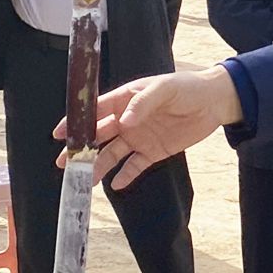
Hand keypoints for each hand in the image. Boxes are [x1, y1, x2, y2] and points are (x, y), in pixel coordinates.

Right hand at [55, 66, 243, 187]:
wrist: (214, 102)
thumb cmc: (187, 88)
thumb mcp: (165, 89)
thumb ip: (143, 102)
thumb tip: (124, 120)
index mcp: (126, 99)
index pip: (96, 111)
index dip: (76, 121)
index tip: (59, 133)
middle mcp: (128, 120)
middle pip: (98, 136)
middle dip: (80, 149)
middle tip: (64, 163)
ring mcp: (140, 137)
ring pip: (113, 154)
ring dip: (99, 165)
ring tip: (85, 180)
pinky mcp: (154, 151)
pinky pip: (135, 165)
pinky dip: (125, 175)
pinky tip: (115, 184)